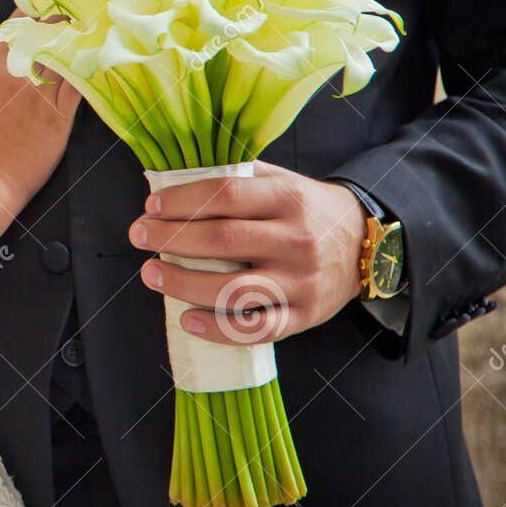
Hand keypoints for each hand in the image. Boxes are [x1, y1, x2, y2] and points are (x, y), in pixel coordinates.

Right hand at [0, 15, 80, 214]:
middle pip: (48, 35)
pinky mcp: (61, 119)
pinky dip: (88, 67)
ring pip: (67, 56)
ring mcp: (43, 98)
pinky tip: (96, 53)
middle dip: (62, 15)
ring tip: (92, 19)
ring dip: (79, 35)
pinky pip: (79, 86)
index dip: (34, 8)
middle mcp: (21, 78)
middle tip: (77, 0)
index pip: (19, 25)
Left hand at [129, 161, 365, 345]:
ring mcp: (301, 282)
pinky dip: (217, 329)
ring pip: (233, 289)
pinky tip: (186, 320)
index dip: (182, 201)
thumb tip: (173, 180)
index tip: (151, 207)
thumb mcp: (282, 181)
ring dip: (183, 284)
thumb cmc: (308, 211)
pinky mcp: (304, 316)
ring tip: (152, 275)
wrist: (366, 244)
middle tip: (139, 237)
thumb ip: (237, 177)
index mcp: (289, 198)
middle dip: (171, 240)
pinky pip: (256, 329)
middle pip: (223, 241)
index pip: (226, 194)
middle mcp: (296, 240)